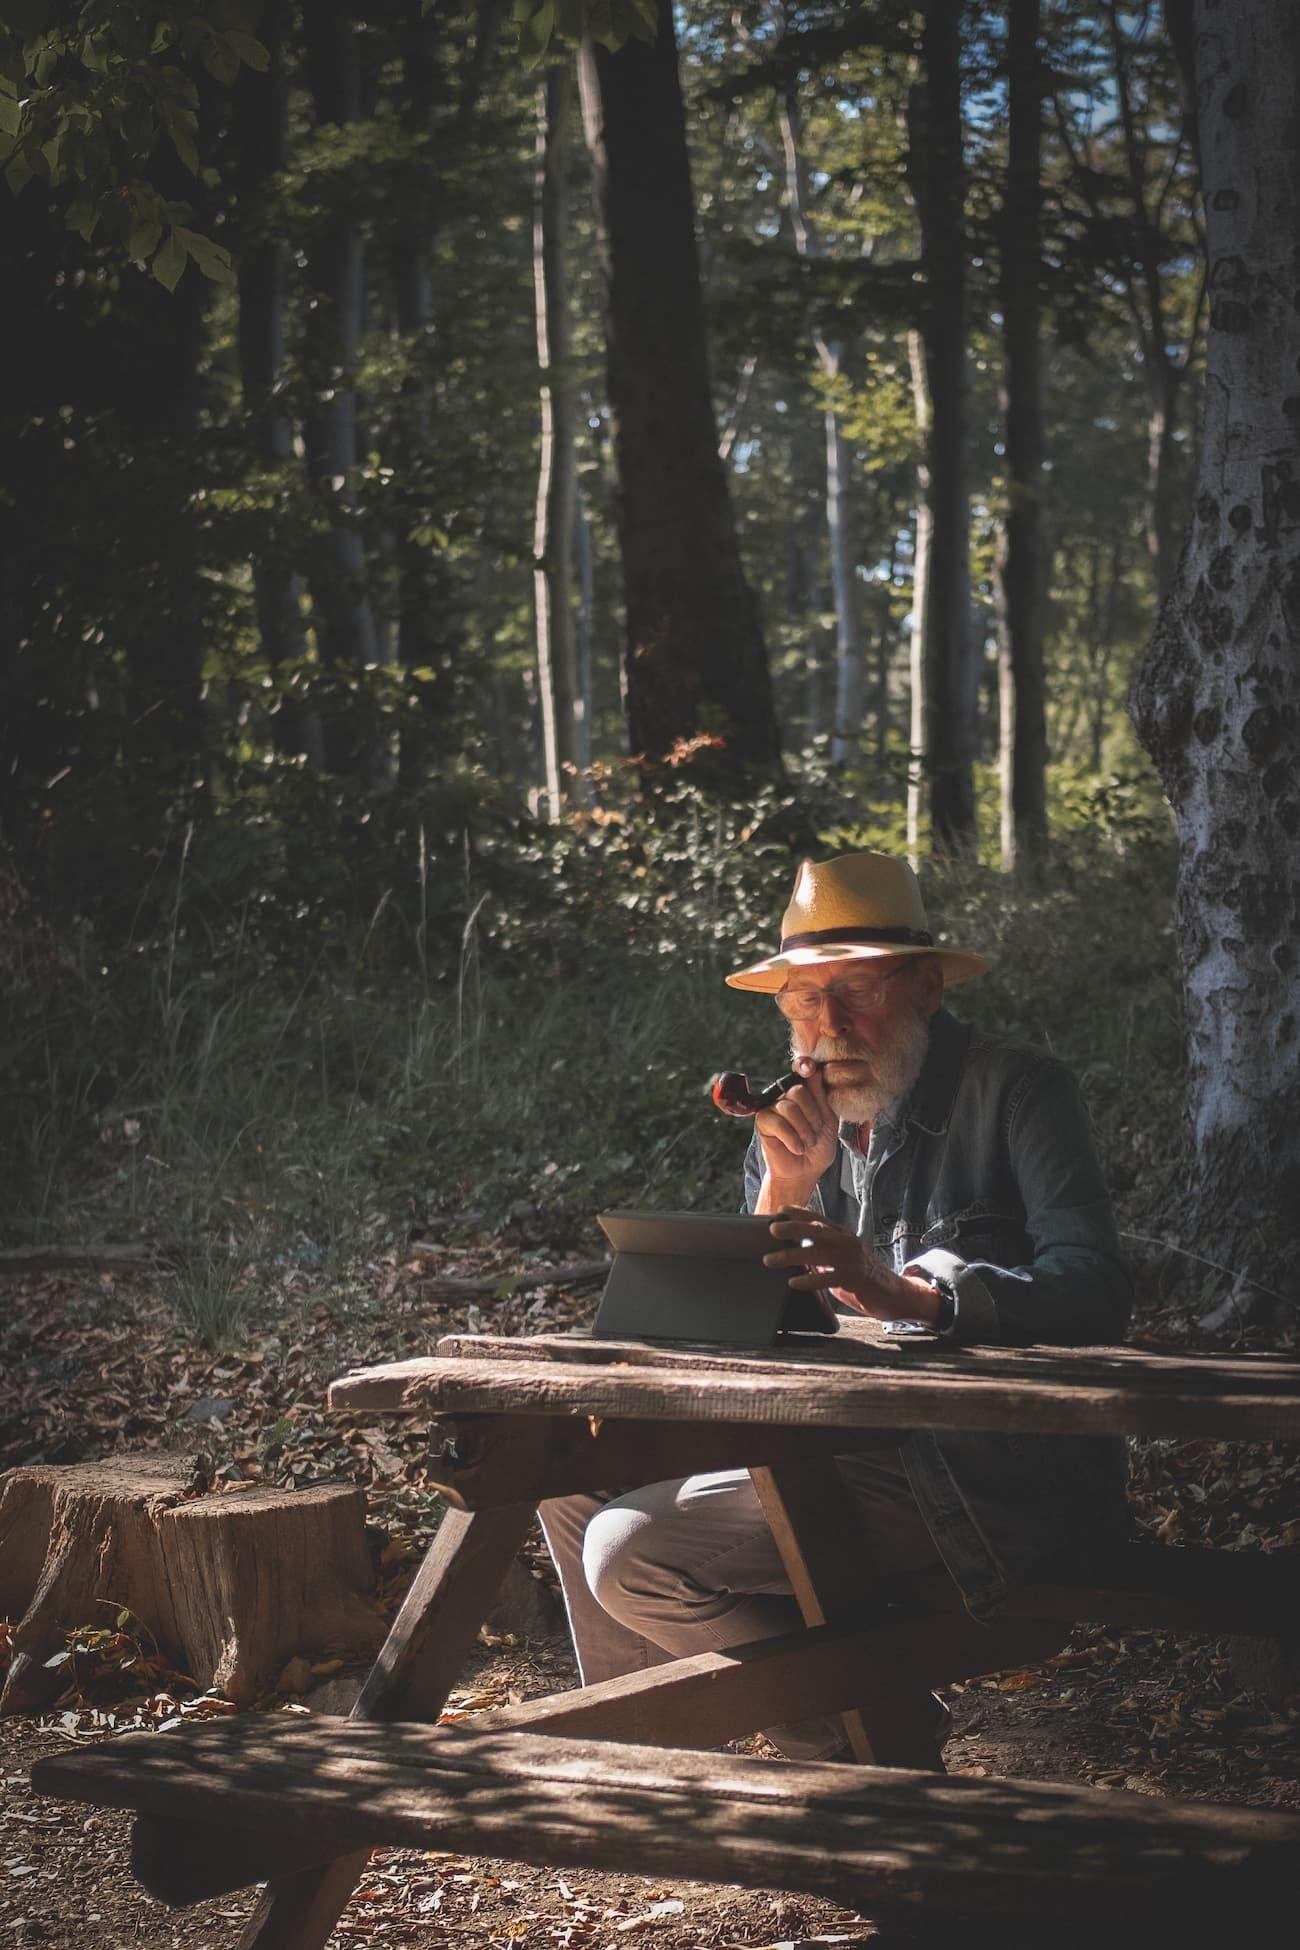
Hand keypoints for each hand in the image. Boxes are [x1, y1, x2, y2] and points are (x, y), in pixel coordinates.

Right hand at [753, 1058, 837, 1201]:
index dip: (804, 1066)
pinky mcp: (763, 1121)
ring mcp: (773, 1107)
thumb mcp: (828, 1120)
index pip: (803, 1070)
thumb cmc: (818, 1146)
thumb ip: (821, 1096)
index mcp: (804, 1091)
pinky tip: (797, 1148)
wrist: (805, 1170)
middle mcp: (786, 1095)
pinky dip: (792, 1139)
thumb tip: (815, 1070)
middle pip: (798, 1091)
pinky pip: (777, 1123)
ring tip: (807, 1143)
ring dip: (804, 1131)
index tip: (809, 1068)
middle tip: (815, 1133)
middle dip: (812, 1116)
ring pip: (789, 1107)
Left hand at [763, 1207, 943, 1323]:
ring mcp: (852, 1260)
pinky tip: (794, 1282)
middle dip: (794, 1228)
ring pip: (819, 1253)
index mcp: (844, 1236)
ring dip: (792, 1256)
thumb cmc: (862, 1277)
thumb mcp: (841, 1261)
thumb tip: (794, 1253)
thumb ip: (822, 1256)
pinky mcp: (856, 1279)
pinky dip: (809, 1280)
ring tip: (771, 1260)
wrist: (894, 1294)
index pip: (820, 1220)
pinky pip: (828, 1278)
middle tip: (773, 1229)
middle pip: (818, 1231)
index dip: (800, 1213)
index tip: (781, 1210)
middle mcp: (848, 1243)